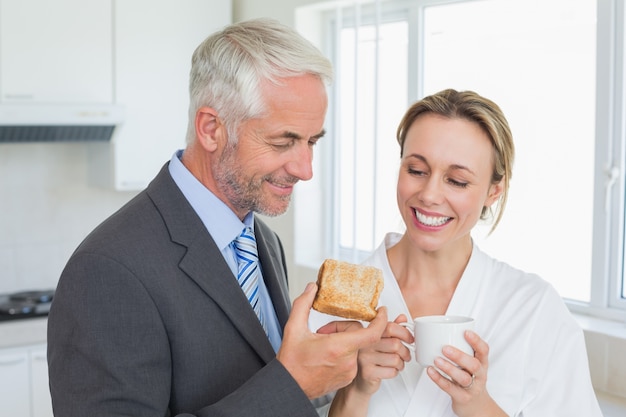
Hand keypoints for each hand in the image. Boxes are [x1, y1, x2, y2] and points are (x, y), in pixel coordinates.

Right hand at [276, 282, 387, 398]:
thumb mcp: (293, 328)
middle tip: (324, 333)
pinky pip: (352, 359)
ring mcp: (349, 371)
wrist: (289, 387)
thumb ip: (303, 304)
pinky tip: (327, 355)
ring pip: (355, 347)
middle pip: (358, 336)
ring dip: (343, 342)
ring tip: (323, 346)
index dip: (380, 320)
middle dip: (344, 330)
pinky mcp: (347, 378)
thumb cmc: (291, 363)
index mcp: (338, 347)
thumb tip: (312, 289)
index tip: (382, 312)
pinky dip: (343, 353)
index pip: (371, 333)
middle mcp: (347, 361)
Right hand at [352, 314, 412, 395]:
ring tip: (397, 364)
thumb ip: (391, 328)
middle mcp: (365, 344)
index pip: (390, 327)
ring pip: (395, 359)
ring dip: (401, 364)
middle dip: (405, 352)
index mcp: (368, 333)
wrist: (359, 380)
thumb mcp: (381, 340)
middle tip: (405, 355)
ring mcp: (365, 358)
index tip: (409, 338)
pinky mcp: (368, 372)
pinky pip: (391, 371)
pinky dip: (395, 372)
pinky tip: (389, 370)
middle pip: (396, 344)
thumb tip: (402, 317)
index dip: (404, 333)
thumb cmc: (371, 359)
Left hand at [426, 330, 506, 416]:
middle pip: (474, 365)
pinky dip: (439, 379)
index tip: (466, 332)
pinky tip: (431, 371)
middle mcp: (479, 374)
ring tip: (437, 360)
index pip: (483, 351)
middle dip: (460, 356)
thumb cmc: (470, 378)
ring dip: (449, 368)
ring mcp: (472, 387)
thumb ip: (462, 349)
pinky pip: (450, 388)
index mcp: (482, 363)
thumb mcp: (471, 363)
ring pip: (463, 378)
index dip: (476, 341)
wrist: (476, 405)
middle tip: (445, 348)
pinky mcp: (462, 397)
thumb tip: (440, 330)